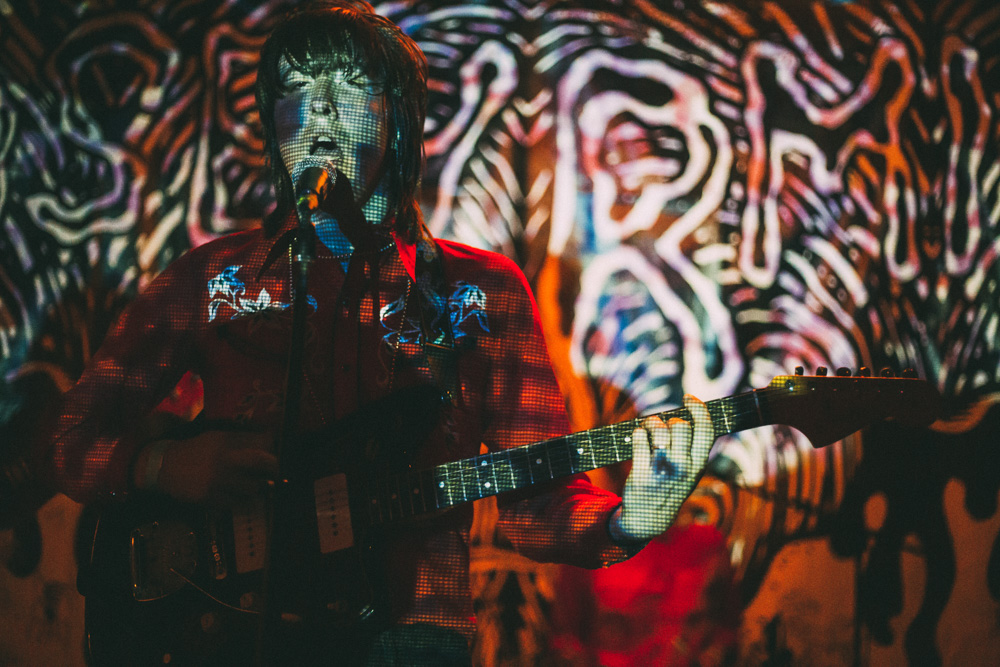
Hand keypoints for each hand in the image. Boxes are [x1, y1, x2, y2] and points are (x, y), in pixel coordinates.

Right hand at [133, 430, 276, 506]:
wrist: (164, 466)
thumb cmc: (196, 450)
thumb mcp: (217, 438)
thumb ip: (242, 439)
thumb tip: (271, 439)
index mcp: (227, 442)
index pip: (261, 445)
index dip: (272, 451)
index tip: (274, 455)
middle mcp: (223, 460)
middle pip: (262, 464)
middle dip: (273, 469)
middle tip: (274, 473)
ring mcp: (217, 480)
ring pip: (252, 488)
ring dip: (254, 488)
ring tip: (249, 485)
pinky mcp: (209, 497)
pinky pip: (236, 503)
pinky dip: (238, 501)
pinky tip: (232, 495)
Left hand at [610, 395, 714, 541]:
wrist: (649, 519)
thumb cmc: (671, 485)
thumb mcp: (690, 470)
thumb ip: (693, 446)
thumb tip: (689, 411)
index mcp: (699, 465)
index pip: (706, 429)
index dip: (699, 408)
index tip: (688, 397)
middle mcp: (683, 468)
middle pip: (680, 425)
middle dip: (670, 419)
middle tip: (662, 424)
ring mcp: (661, 471)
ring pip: (658, 429)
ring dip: (651, 423)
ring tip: (648, 428)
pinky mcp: (641, 474)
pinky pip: (638, 439)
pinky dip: (637, 432)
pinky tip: (638, 436)